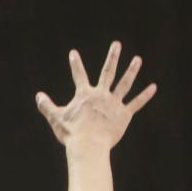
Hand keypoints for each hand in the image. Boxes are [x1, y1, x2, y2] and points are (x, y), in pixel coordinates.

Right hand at [36, 42, 156, 150]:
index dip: (75, 64)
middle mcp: (101, 95)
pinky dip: (145, 96)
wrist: (88, 146)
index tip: (73, 53)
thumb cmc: (72, 134)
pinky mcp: (124, 115)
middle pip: (107, 72)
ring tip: (137, 59)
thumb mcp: (56, 118)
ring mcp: (114, 104)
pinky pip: (136, 103)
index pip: (79, 75)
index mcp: (85, 95)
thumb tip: (38, 96)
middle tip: (117, 44)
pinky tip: (153, 87)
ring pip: (124, 84)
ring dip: (131, 71)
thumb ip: (47, 106)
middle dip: (112, 57)